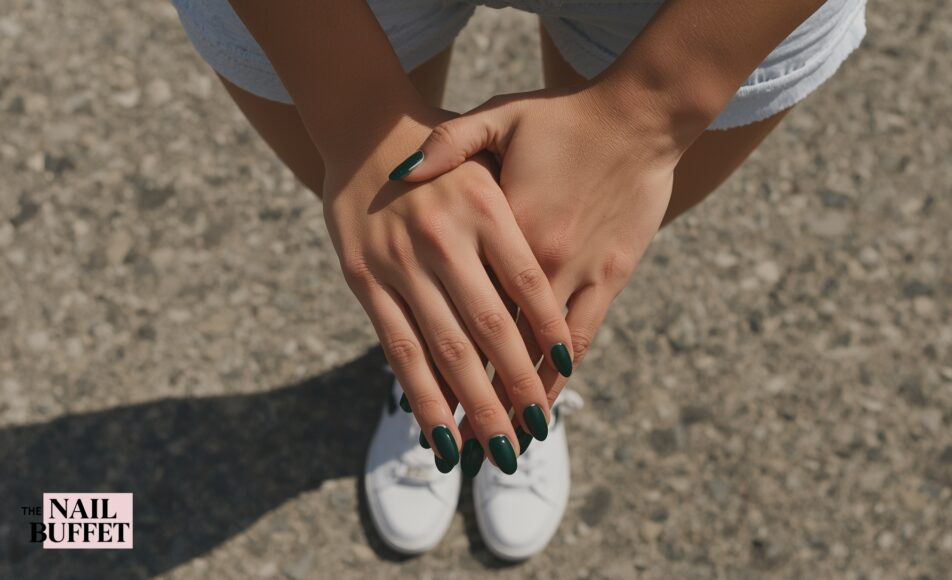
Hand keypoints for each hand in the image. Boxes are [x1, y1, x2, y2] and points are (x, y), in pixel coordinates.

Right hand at [324, 110, 573, 472]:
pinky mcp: (365, 280)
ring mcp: (400, 261)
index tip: (567, 370)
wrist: (365, 127)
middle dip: (516, 386)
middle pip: (489, 327)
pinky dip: (421, 393)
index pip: (527, 282)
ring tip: (498, 449)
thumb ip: (522, 204)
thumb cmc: (446, 151)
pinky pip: (398, 347)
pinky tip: (440, 432)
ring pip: (443, 348)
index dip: (548, 328)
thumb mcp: (491, 154)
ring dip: (474, 405)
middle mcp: (442, 237)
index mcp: (483, 206)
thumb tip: (558, 276)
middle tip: (536, 431)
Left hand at [395, 86, 701, 465]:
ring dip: (525, 395)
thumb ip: (448, 145)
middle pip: (498, 341)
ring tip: (508, 438)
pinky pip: (585, 332)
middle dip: (482, 397)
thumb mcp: (496, 118)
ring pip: (543, 348)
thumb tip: (401, 171)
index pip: (463, 304)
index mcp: (499, 225)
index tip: (427, 401)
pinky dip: (566, 368)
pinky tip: (551, 399)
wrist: (638, 115)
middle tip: (468, 443)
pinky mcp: (612, 273)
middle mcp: (538, 258)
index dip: (444, 358)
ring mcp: (578, 269)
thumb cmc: (560, 117)